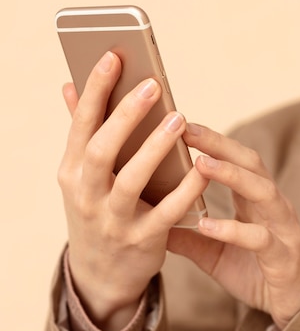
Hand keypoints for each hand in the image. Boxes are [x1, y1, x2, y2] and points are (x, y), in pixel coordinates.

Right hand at [57, 52, 208, 330]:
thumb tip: (68, 84)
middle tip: (153, 85)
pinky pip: (165, 213)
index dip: (95, 90)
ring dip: (154, 148)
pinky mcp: (141, 241)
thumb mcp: (82, 175)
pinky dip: (184, 190)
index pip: (81, 124)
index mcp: (71, 171)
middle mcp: (86, 194)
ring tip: (179, 118)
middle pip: (102, 149)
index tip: (113, 56)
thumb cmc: (98, 209)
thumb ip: (82, 132)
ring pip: (132, 180)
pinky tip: (201, 169)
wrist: (100, 274)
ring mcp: (112, 220)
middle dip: (126, 115)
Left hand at [167, 123, 299, 328]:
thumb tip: (150, 219)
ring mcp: (282, 227)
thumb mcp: (213, 251)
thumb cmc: (253, 268)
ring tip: (201, 164)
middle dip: (221, 145)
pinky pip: (260, 238)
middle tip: (188, 130)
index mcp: (255, 199)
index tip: (183, 125)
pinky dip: (234, 230)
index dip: (213, 141)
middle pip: (252, 164)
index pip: (237, 160)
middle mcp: (272, 205)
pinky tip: (208, 225)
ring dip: (233, 176)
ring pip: (263, 192)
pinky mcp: (283, 254)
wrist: (290, 302)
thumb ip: (188, 235)